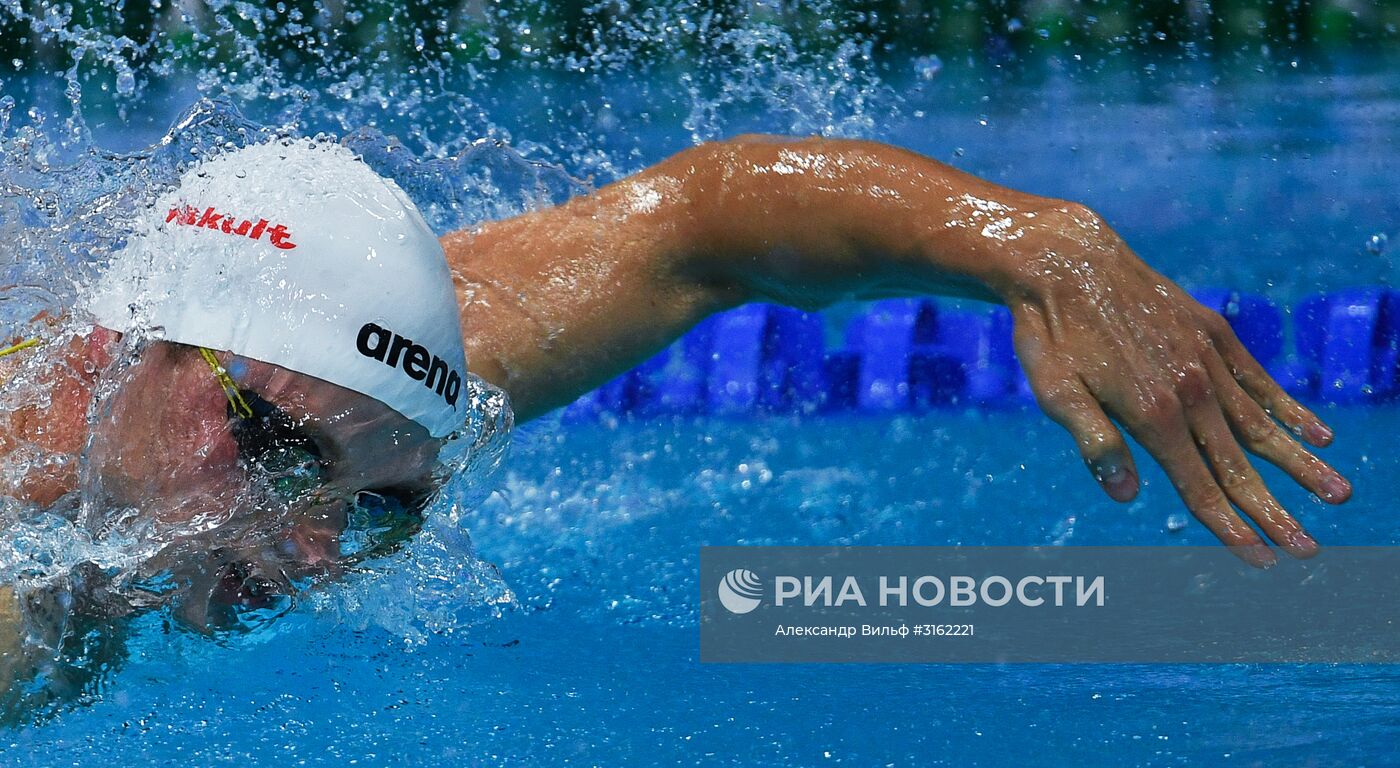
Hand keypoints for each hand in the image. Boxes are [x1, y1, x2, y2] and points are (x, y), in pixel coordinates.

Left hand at [1005, 203, 1348, 565]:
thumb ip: (1095, 443)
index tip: (1264, 561)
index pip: (1200, 486)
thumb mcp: (1055, 393)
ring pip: (1261, 424)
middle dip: (1275, 512)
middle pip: (1238, 465)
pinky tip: (1318, 434)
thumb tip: (1127, 496)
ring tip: (1338, 494)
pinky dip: (1290, 409)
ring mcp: (1206, 358)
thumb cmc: (1050, 333)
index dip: (1231, 529)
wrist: (1066, 259)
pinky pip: (1258, 380)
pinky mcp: (1212, 332)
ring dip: (1300, 464)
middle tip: (1310, 549)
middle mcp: (1190, 389)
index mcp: (1152, 414)